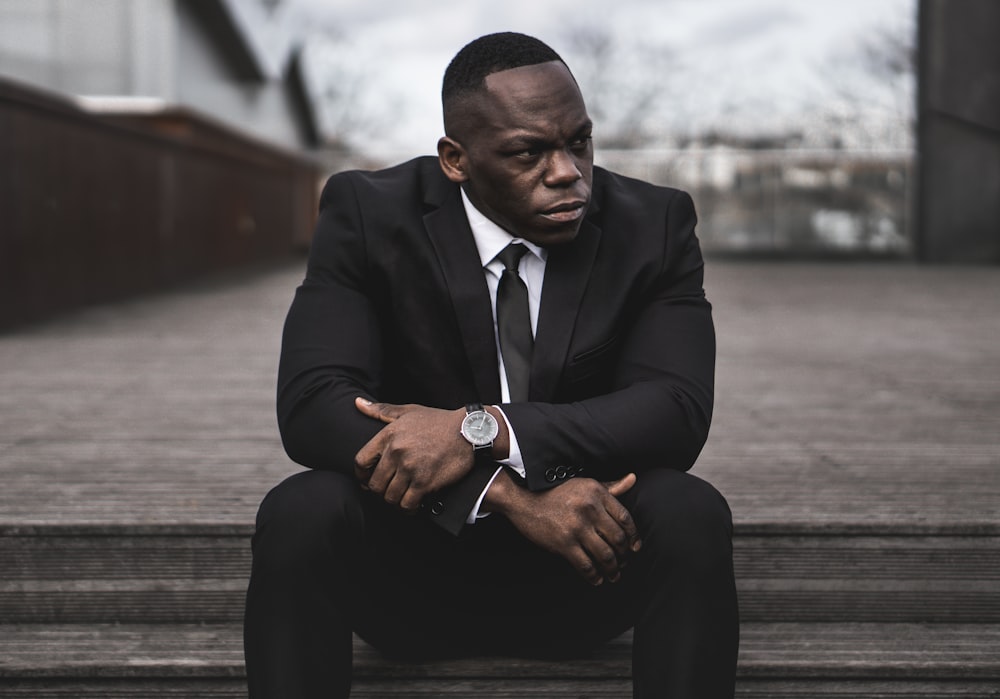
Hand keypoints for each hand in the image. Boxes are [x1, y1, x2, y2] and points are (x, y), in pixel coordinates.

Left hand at [354, 398, 472, 512]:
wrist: (468, 430)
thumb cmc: (438, 421)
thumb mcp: (409, 411)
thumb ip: (381, 410)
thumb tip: (357, 403)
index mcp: (388, 435)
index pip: (361, 462)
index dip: (361, 475)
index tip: (367, 480)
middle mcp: (397, 452)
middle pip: (374, 484)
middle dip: (380, 491)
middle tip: (388, 490)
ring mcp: (411, 468)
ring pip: (390, 497)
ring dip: (394, 500)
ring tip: (401, 497)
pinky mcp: (425, 482)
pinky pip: (407, 503)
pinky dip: (408, 508)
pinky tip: (413, 504)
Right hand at [485, 472, 641, 584]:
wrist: (523, 499)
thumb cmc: (556, 492)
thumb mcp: (585, 485)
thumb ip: (610, 486)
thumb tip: (633, 479)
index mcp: (597, 493)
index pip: (625, 518)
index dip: (634, 536)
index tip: (635, 547)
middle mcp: (589, 509)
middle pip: (618, 539)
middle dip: (624, 555)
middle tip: (624, 562)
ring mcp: (577, 527)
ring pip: (605, 555)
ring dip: (613, 569)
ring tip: (613, 574)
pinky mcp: (564, 543)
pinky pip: (586, 565)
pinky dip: (594, 576)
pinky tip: (597, 579)